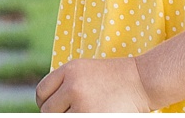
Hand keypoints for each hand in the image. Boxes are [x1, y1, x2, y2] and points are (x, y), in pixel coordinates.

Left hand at [36, 57, 154, 112]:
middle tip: (72, 112)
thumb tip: (45, 107)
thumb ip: (65, 84)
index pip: (42, 92)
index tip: (53, 107)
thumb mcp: (85, 70)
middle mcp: (73, 86)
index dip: (44, 103)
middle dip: (57, 114)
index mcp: (69, 70)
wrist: (142, 81)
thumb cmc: (114, 78)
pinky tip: (91, 114)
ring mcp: (84, 105)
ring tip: (84, 112)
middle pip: (48, 110)